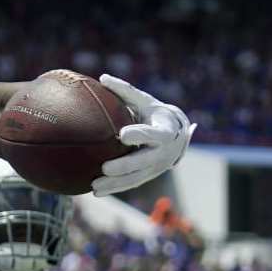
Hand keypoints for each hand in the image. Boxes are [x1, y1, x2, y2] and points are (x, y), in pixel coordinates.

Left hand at [92, 75, 195, 196]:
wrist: (176, 135)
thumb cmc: (155, 114)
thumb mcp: (146, 101)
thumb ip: (126, 91)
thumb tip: (103, 77)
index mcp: (163, 132)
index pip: (152, 134)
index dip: (139, 135)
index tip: (122, 135)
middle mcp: (161, 152)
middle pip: (142, 161)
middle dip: (125, 166)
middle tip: (105, 168)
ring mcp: (155, 167)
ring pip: (135, 177)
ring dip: (115, 183)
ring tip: (95, 186)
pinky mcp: (147, 176)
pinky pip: (130, 183)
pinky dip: (114, 188)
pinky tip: (96, 192)